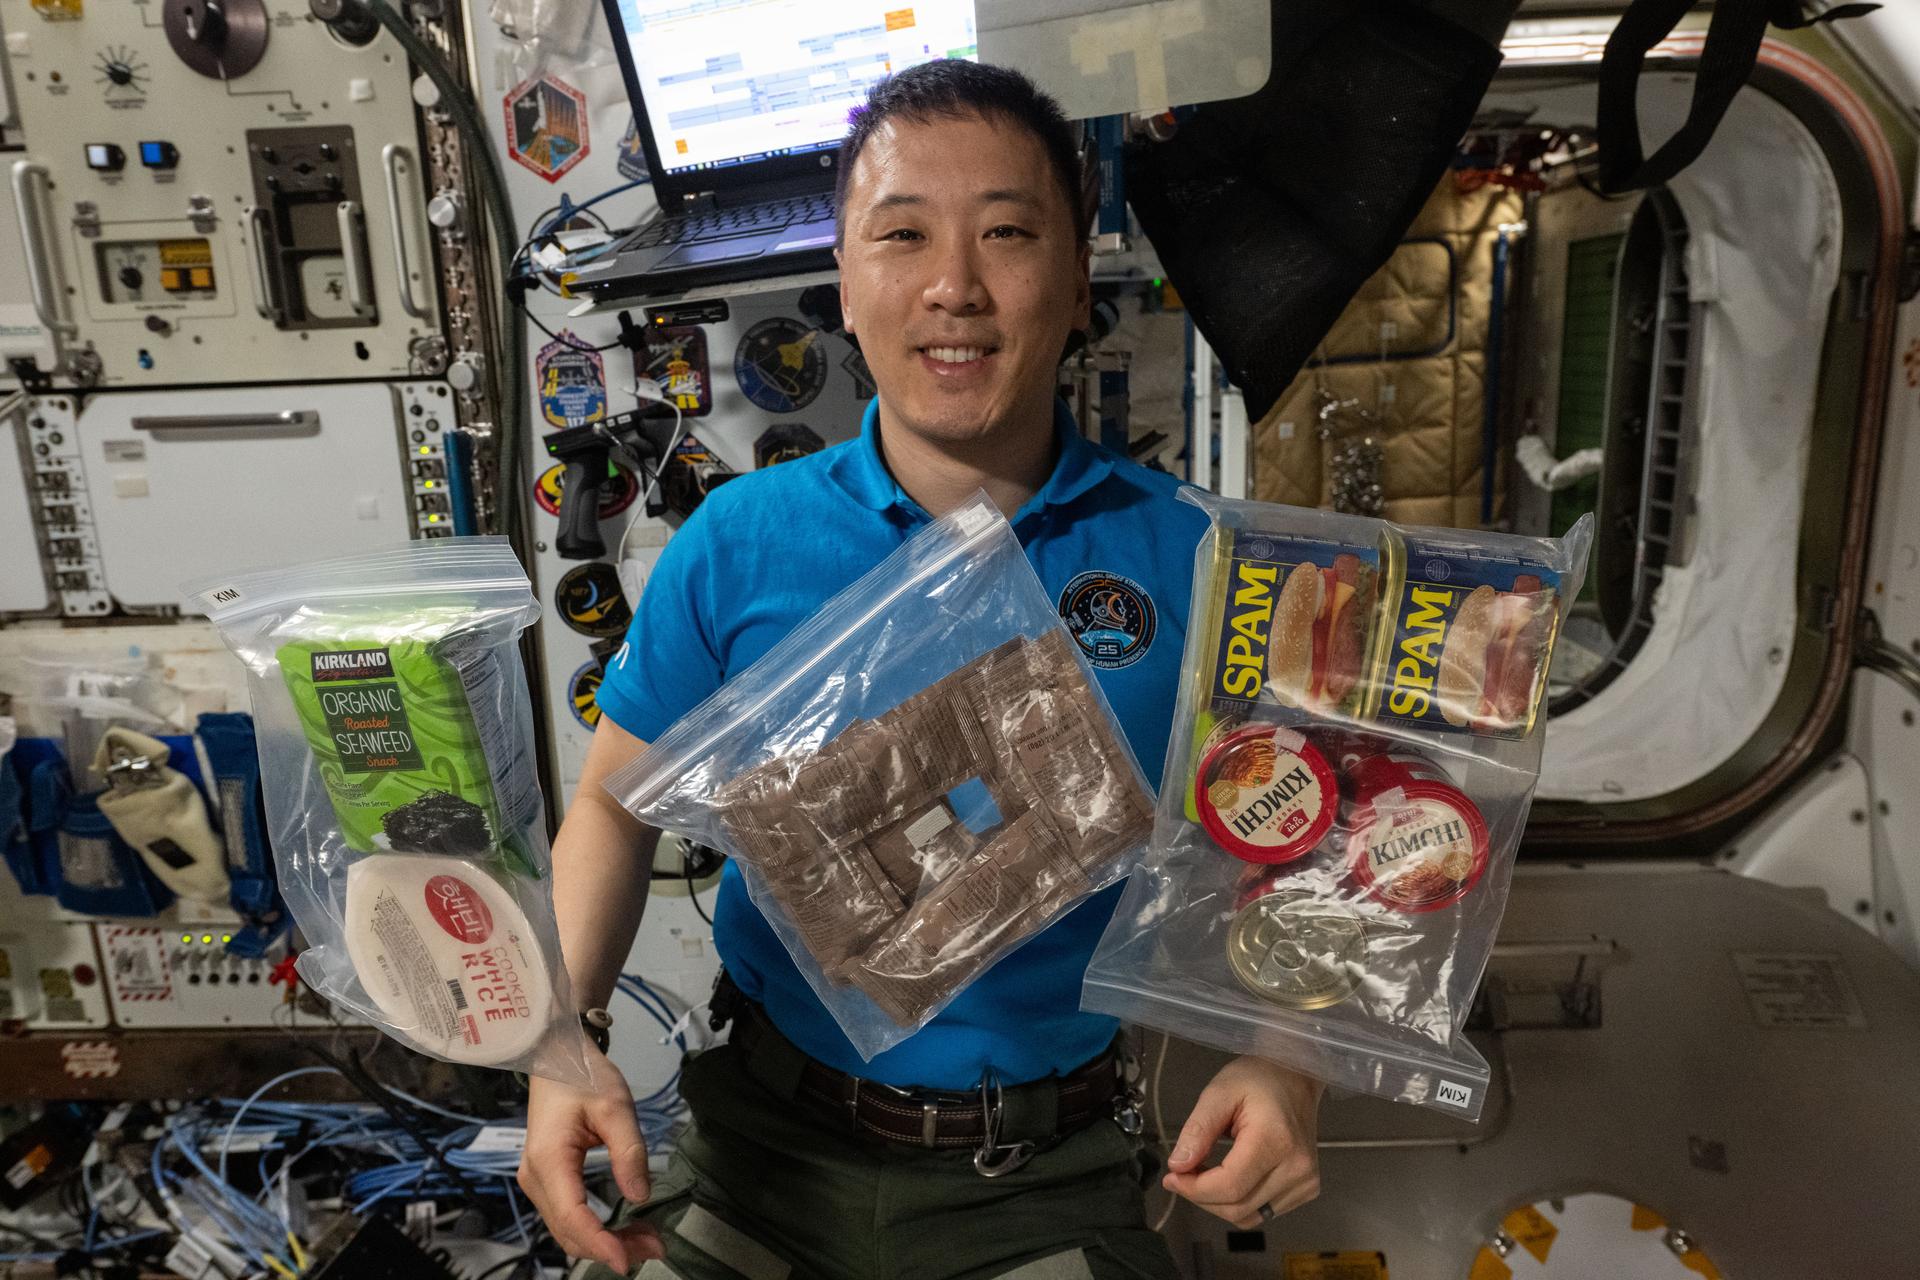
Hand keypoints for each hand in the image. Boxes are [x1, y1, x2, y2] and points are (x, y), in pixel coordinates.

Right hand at [518, 1049, 663, 1270]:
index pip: (573, 1216)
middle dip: (610, 1247)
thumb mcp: (616, 1106)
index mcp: (549, 1159)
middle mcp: (536, 1177)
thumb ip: (630, 1152)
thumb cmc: (582, 1075)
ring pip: (567, 1228)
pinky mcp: (547, 1180)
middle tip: (655, 1247)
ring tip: (646, 1240)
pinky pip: (568, 1215)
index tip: (628, 1259)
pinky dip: (595, 1229)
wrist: (555, 1057)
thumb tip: (641, 1195)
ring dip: (605, 1241)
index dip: (600, 1243)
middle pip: (569, 1231)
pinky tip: (623, 1228)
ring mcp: (538, 1180)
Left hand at [1162, 1056, 1322, 1226]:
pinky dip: (1238, 1202)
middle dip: (1201, 1196)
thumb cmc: (1258, 1079)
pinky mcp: (1306, 1189)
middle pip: (1237, 1207)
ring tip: (1202, 1174)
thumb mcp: (1219, 1093)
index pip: (1230, 1186)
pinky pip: (1262, 1212)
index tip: (1172, 1176)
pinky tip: (1226, 1178)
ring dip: (1217, 1203)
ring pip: (1248, 1217)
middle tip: (1181, 1174)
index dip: (1194, 1188)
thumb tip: (1178, 1166)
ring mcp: (1305, 1182)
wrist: (1296, 1077)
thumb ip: (1197, 1130)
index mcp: (1276, 1140)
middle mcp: (1297, 1168)